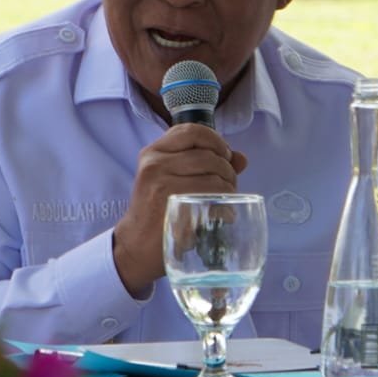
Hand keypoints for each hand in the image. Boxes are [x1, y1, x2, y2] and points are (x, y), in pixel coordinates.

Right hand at [111, 124, 248, 296]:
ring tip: (225, 202)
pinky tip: (222, 216)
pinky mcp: (175, 207)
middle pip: (210, 156)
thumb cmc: (158, 211)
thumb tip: (241, 159)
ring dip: (229, 190)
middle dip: (228, 171)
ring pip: (216, 177)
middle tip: (228, 186)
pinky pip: (214, 199)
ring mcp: (163, 185)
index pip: (192, 130)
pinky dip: (225, 208)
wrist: (136, 246)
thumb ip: (204, 164)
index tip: (224, 155)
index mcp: (153, 152)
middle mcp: (155, 164)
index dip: (216, 140)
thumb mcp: (171, 179)